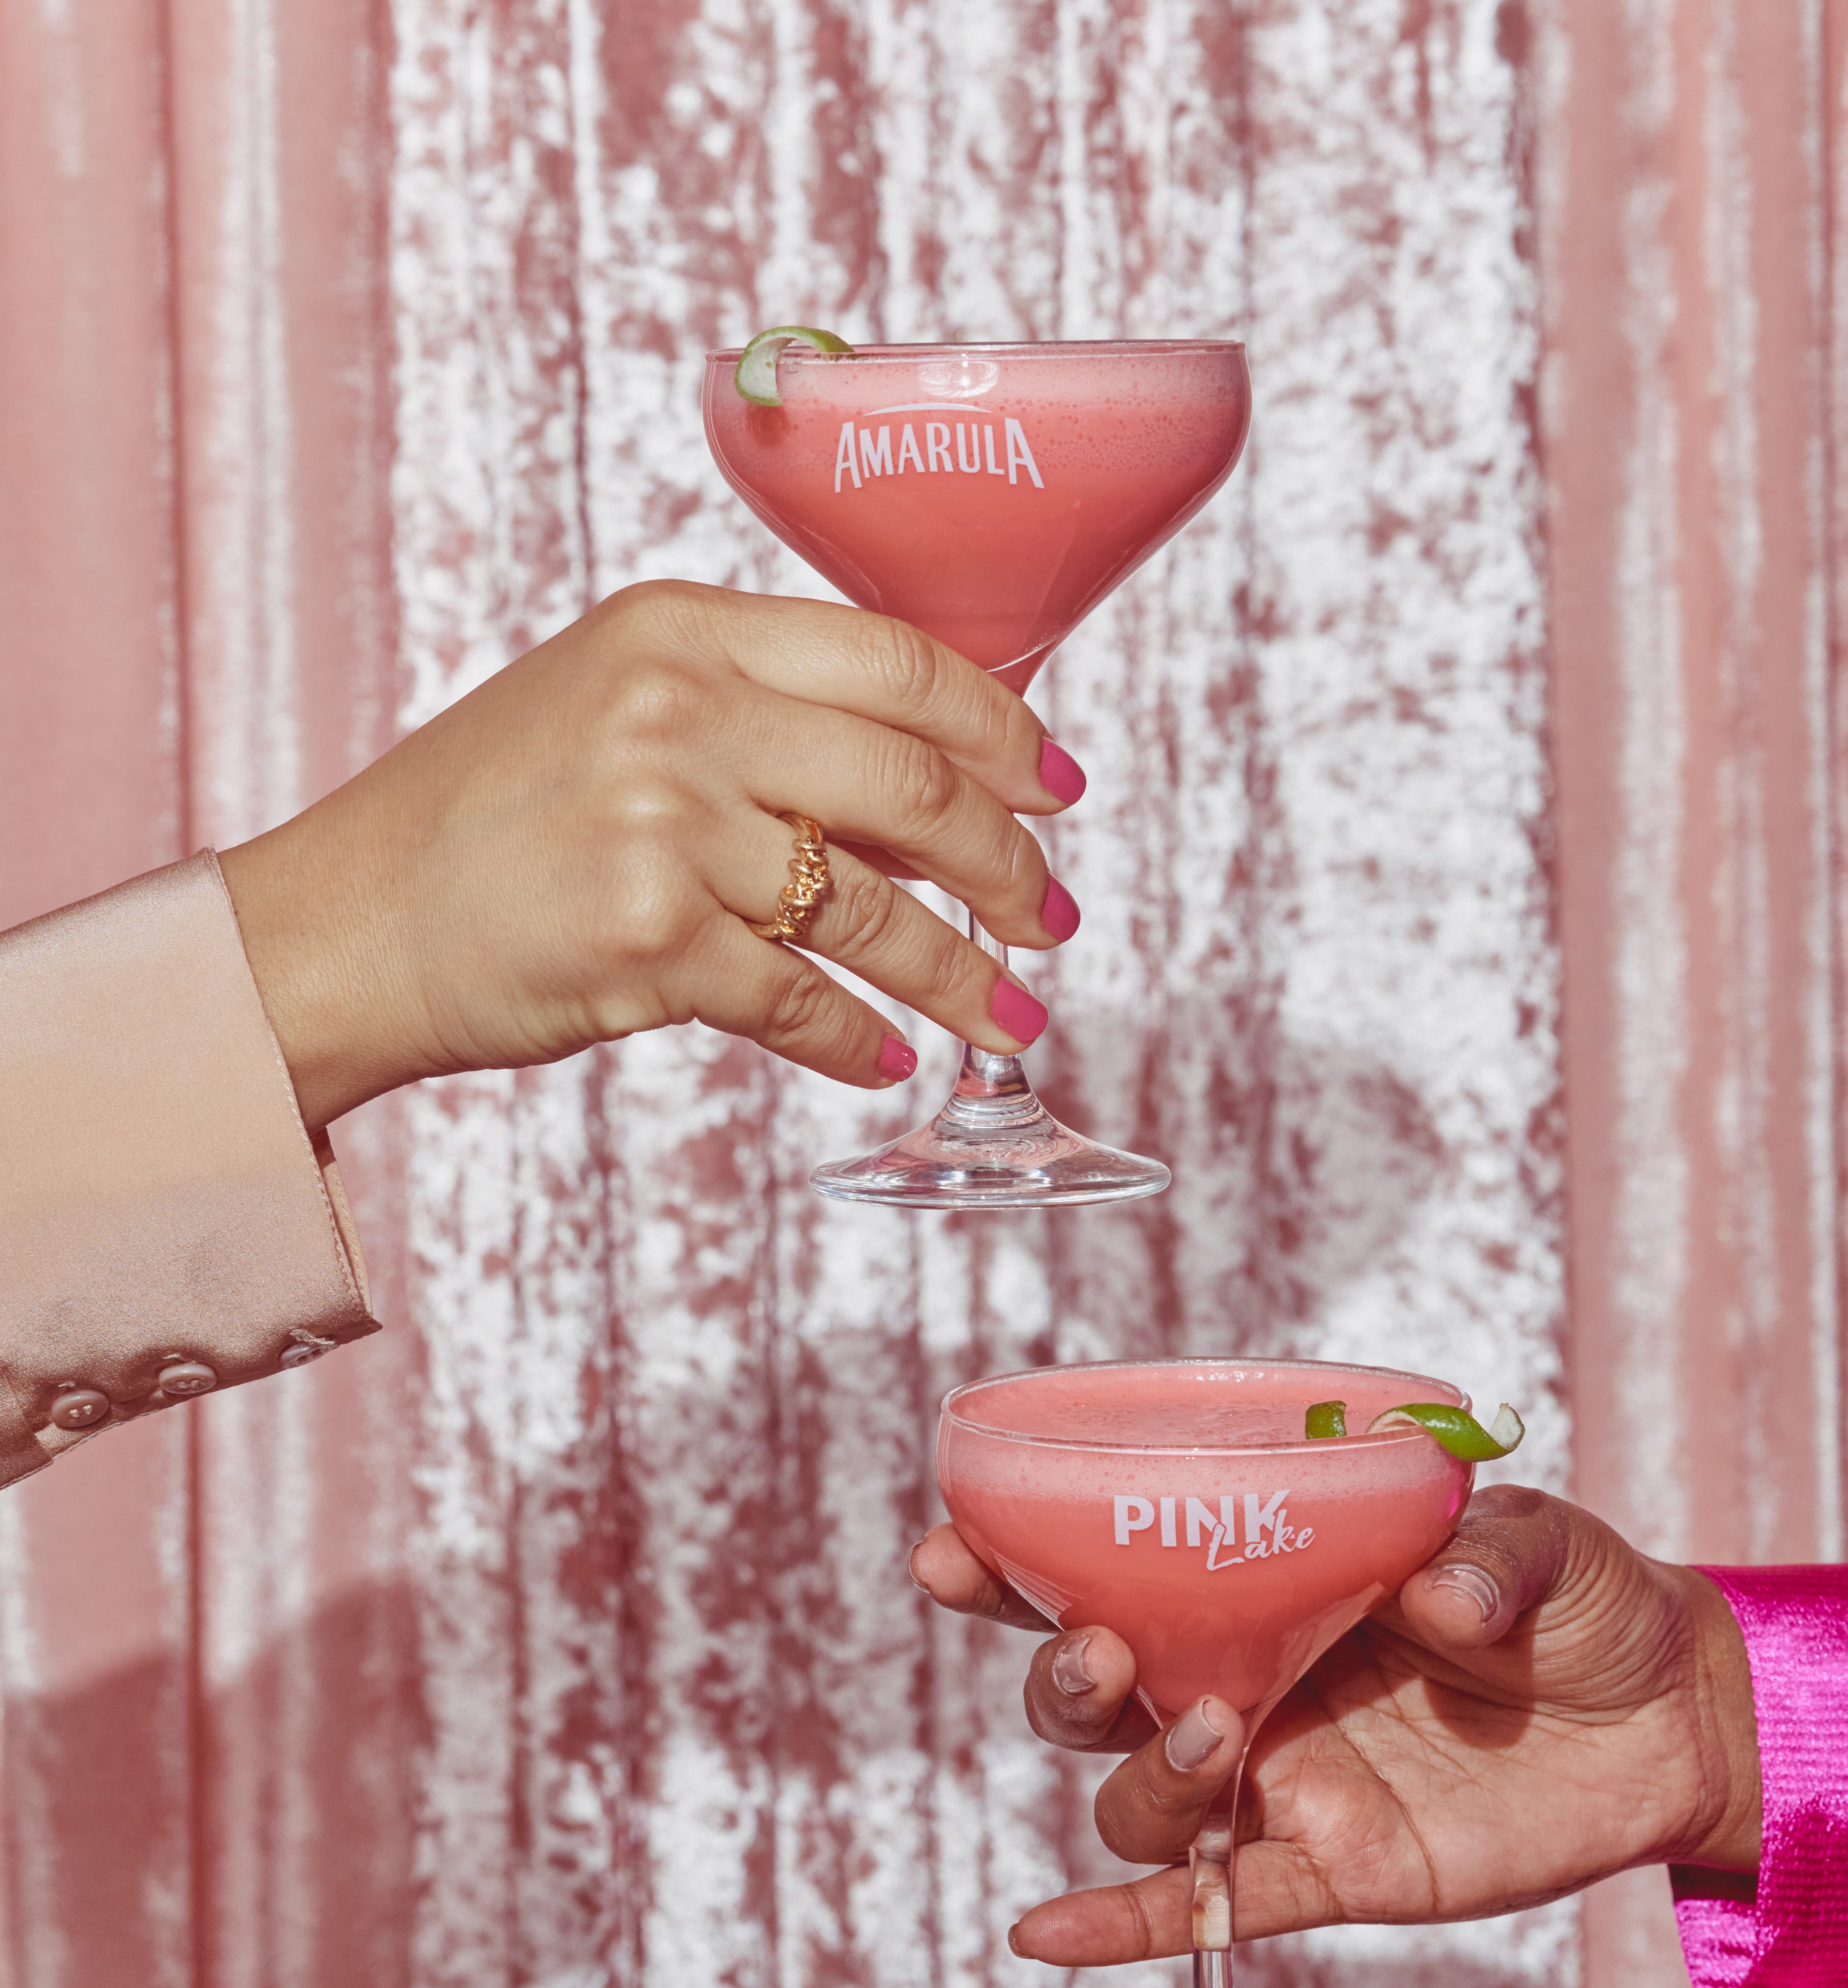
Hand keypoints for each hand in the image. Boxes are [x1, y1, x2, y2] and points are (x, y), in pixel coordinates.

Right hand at [218, 581, 1083, 1125]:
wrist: (351, 922)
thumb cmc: (490, 821)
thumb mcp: (616, 709)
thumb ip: (758, 720)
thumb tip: (921, 788)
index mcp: (682, 630)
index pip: (900, 661)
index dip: (1003, 732)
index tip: (1058, 789)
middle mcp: (680, 712)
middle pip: (911, 784)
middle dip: (1007, 865)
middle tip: (1051, 918)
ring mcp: (664, 826)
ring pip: (870, 908)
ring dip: (957, 974)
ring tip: (1009, 1017)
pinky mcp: (649, 940)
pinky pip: (800, 999)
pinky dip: (857, 1038)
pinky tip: (890, 1058)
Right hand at [909, 1486, 1760, 1963]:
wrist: (1676, 1717)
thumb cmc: (1585, 1601)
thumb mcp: (1538, 1543)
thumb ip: (1483, 1554)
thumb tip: (1438, 1595)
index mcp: (1267, 1585)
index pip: (1114, 1566)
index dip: (1017, 1560)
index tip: (952, 1549)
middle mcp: (1249, 1682)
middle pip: (1095, 1691)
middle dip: (1060, 1671)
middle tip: (1107, 1644)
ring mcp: (1284, 1782)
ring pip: (1141, 1801)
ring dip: (1140, 1775)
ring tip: (1218, 1734)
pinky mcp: (1335, 1869)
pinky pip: (1207, 1910)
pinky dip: (1124, 1928)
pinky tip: (1041, 1935)